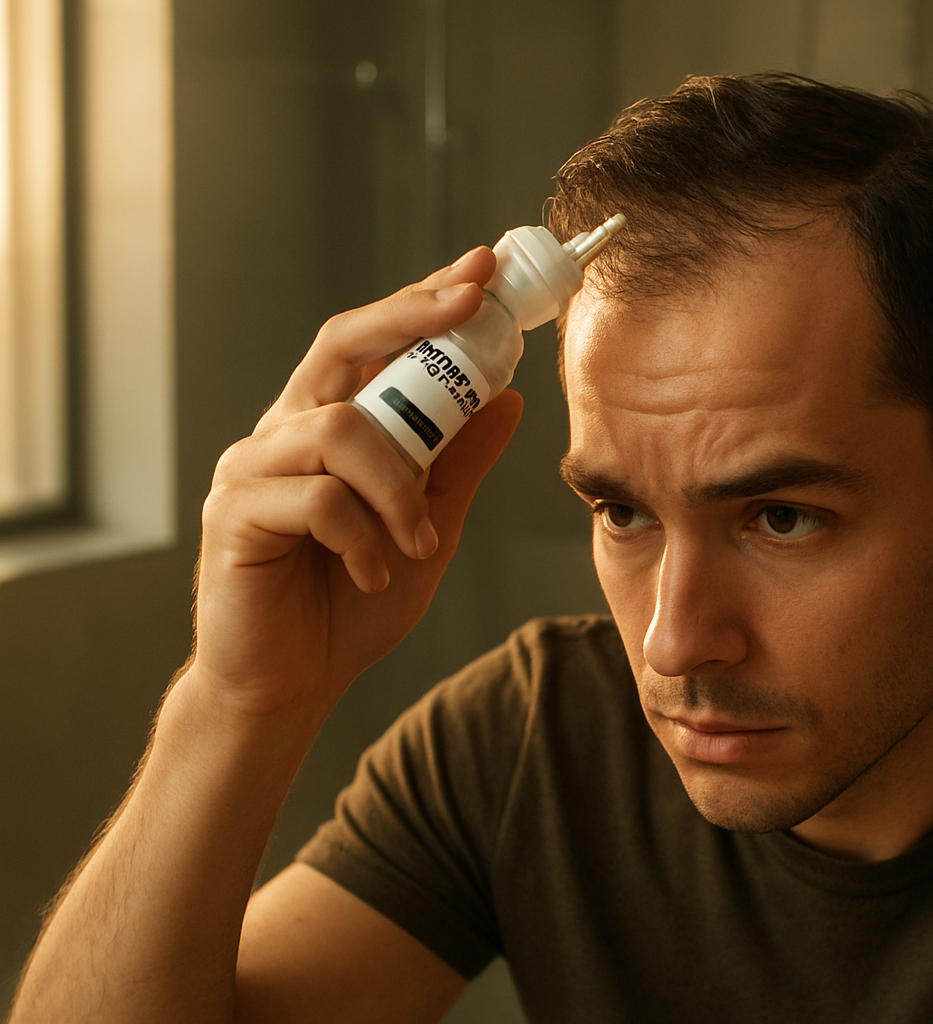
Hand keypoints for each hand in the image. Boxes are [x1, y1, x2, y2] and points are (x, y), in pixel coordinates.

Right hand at [188, 247, 522, 720]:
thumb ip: (458, 463)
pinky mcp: (233, 514)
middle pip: (340, 344)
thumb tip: (507, 399)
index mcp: (328, 425)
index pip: (372, 342)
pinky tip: (370, 571)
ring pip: (340, 428)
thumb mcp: (428, 524)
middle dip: (411, 317)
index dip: (421, 301)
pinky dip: (362, 535)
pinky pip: (317, 497)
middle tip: (470, 305)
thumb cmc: (351, 602)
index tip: (479, 272)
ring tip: (418, 540)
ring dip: (400, 484)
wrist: (293, 684)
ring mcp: (252, 468)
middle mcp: (284, 432)